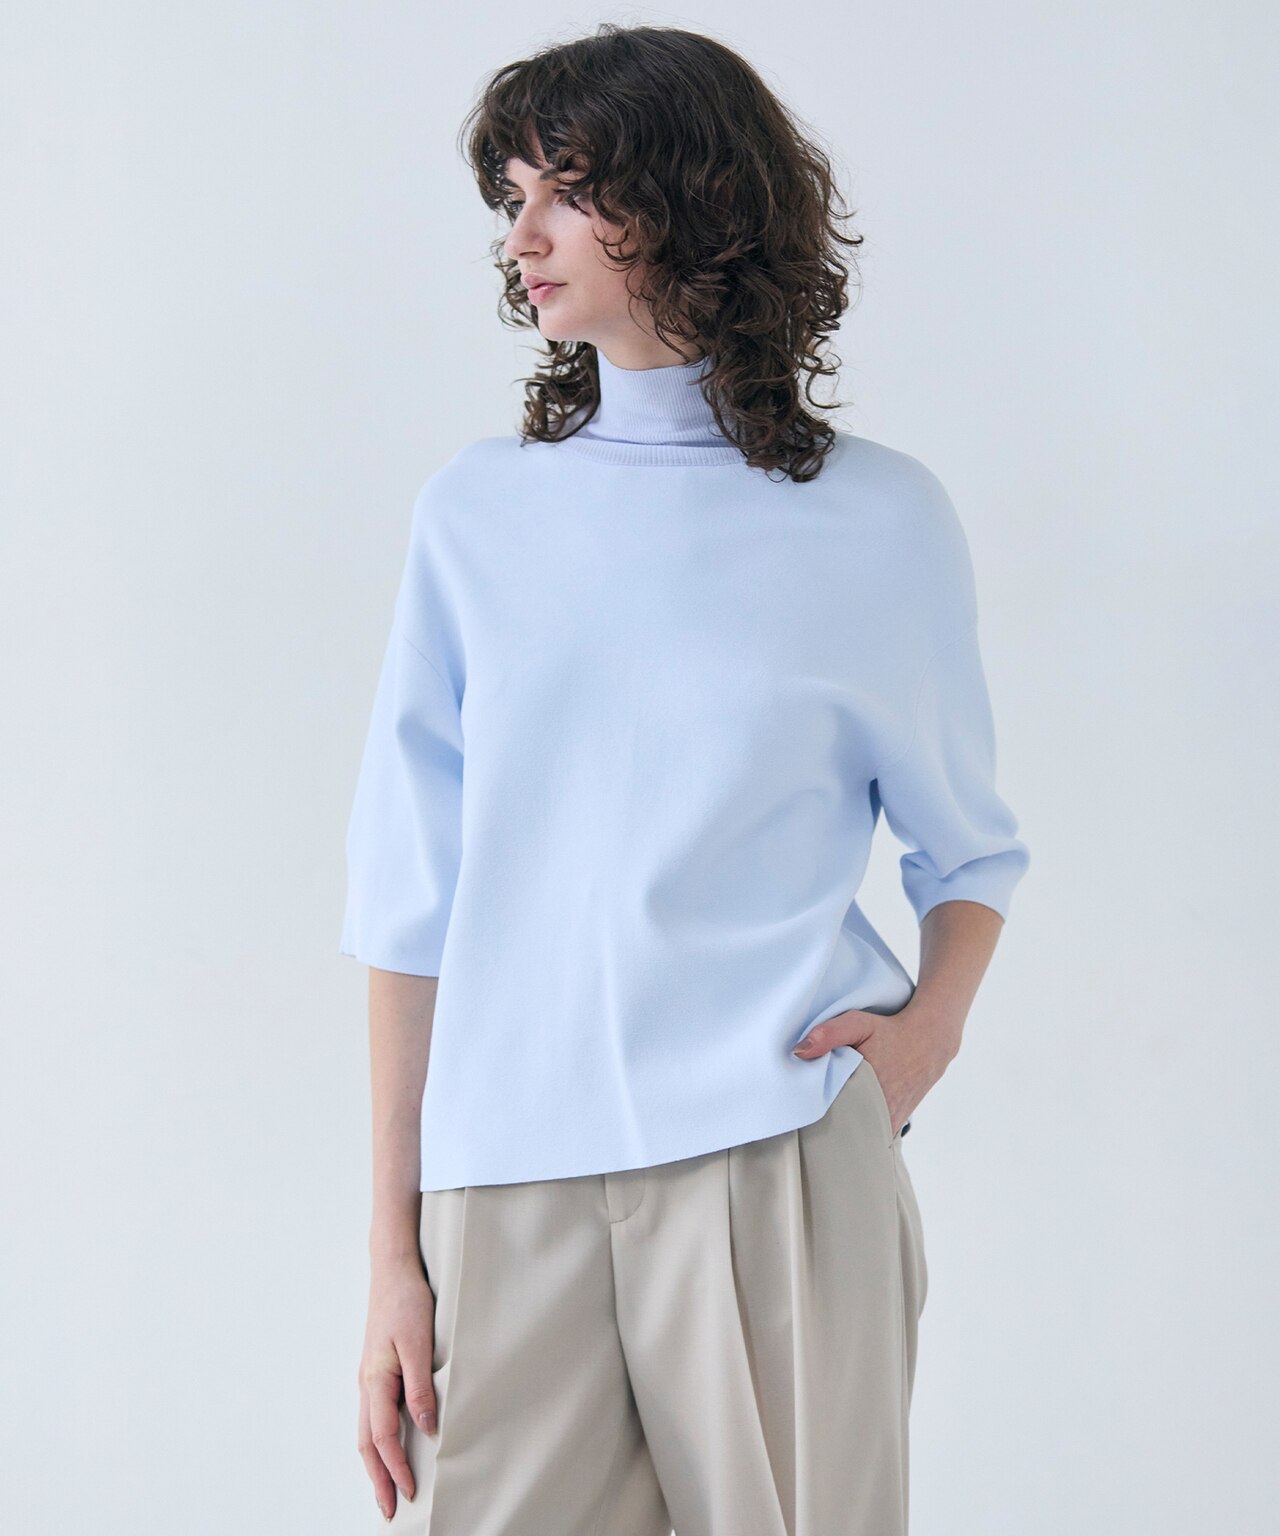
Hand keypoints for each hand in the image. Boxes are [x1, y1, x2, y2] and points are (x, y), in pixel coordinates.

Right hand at [357, 1261, 438, 1522]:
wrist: (392, 1270)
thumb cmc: (407, 1302)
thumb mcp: (419, 1344)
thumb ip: (420, 1387)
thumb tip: (426, 1428)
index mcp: (376, 1380)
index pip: (384, 1438)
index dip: (396, 1467)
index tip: (409, 1491)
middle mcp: (367, 1383)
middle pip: (367, 1443)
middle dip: (377, 1478)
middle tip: (388, 1509)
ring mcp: (369, 1377)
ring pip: (367, 1430)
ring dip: (375, 1462)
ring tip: (385, 1486)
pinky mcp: (376, 1369)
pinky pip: (373, 1414)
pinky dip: (377, 1438)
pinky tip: (388, 1443)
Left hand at [792, 1002, 956, 1136]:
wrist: (928, 1042)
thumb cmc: (889, 1031)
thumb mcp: (858, 1024)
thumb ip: (828, 1034)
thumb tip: (798, 1051)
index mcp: (864, 1089)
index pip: (826, 1112)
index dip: (809, 1110)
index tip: (797, 1107)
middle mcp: (878, 1111)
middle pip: (839, 1126)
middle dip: (822, 1121)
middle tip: (807, 1113)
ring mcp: (888, 1121)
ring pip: (856, 1133)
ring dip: (841, 1126)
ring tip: (826, 1117)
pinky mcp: (895, 1124)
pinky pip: (871, 1134)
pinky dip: (858, 1129)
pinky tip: (847, 1119)